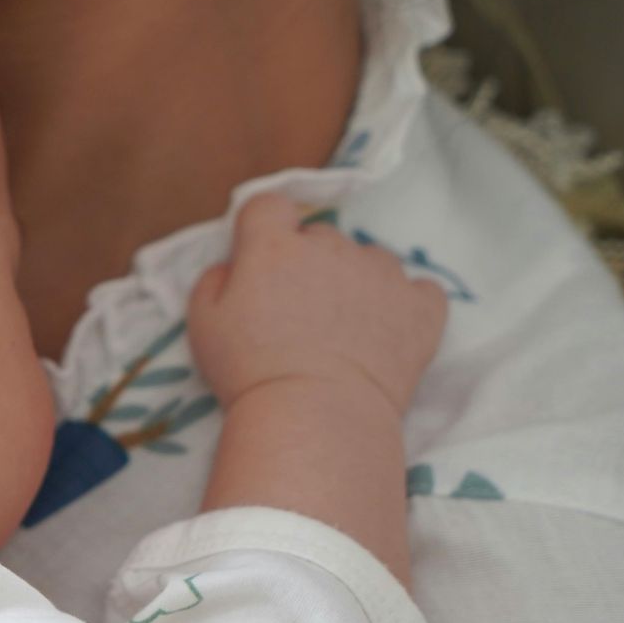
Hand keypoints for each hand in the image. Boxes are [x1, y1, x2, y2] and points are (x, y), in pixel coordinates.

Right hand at [188, 195, 447, 418]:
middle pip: (320, 236)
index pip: (270, 205)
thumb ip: (214, 280)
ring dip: (358, 280)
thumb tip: (233, 265)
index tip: (261, 261)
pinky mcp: (420, 307)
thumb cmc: (249, 373)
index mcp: (274, 246)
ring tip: (346, 328)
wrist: (315, 417)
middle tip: (298, 313)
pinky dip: (407, 304)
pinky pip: (420, 289)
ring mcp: (382, 274)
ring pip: (370, 259)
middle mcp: (331, 247)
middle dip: (309, 264)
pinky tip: (390, 331)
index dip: (264, 229)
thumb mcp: (203, 324)